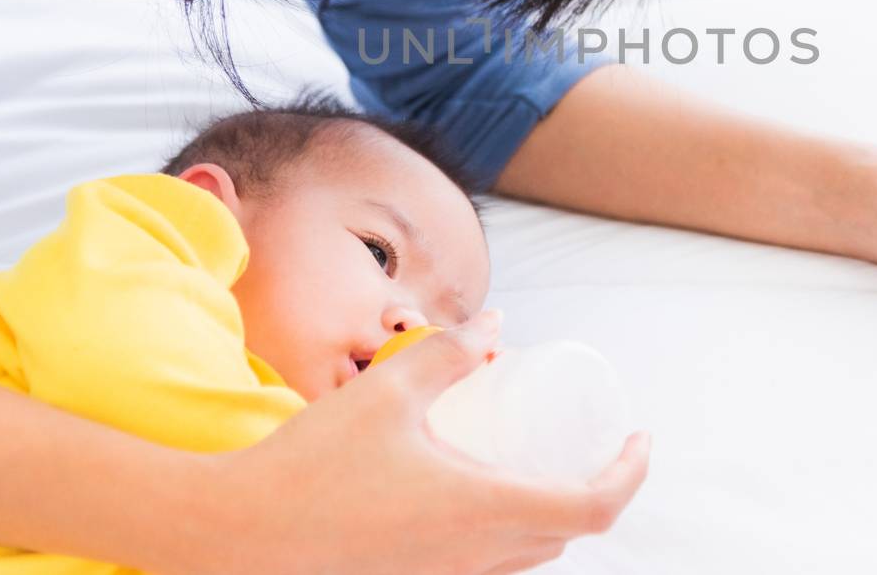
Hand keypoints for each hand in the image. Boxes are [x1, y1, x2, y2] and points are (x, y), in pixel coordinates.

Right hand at [189, 312, 650, 574]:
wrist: (237, 538)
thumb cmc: (311, 464)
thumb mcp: (389, 390)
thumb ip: (450, 352)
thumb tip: (497, 325)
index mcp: (483, 511)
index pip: (593, 508)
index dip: (629, 473)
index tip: (639, 437)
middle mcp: (474, 558)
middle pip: (564, 534)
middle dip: (593, 488)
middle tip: (592, 441)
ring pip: (525, 555)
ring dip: (549, 513)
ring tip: (541, 462)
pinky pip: (485, 566)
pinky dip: (506, 532)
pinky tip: (479, 494)